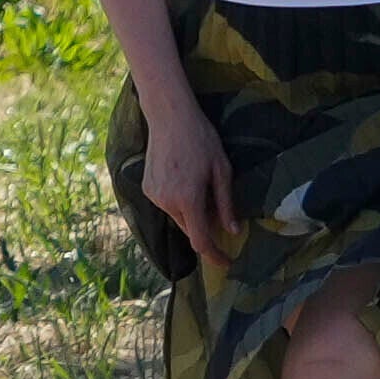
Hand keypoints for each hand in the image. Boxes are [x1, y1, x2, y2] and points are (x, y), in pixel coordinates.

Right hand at [124, 63, 235, 270]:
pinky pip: (166, 205)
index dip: (215, 256)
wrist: (169, 115)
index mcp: (188, 199)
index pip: (201, 241)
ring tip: (201, 189)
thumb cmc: (201, 139)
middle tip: (220, 213)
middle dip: (206, 230)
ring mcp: (153, 195)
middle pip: (190, 230)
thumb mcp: (222, 171)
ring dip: (192, 214)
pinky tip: (185, 181)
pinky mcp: (146, 187)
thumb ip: (226, 204)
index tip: (227, 263)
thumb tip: (233, 231)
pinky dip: (179, 203)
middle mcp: (166, 202)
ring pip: (177, 218)